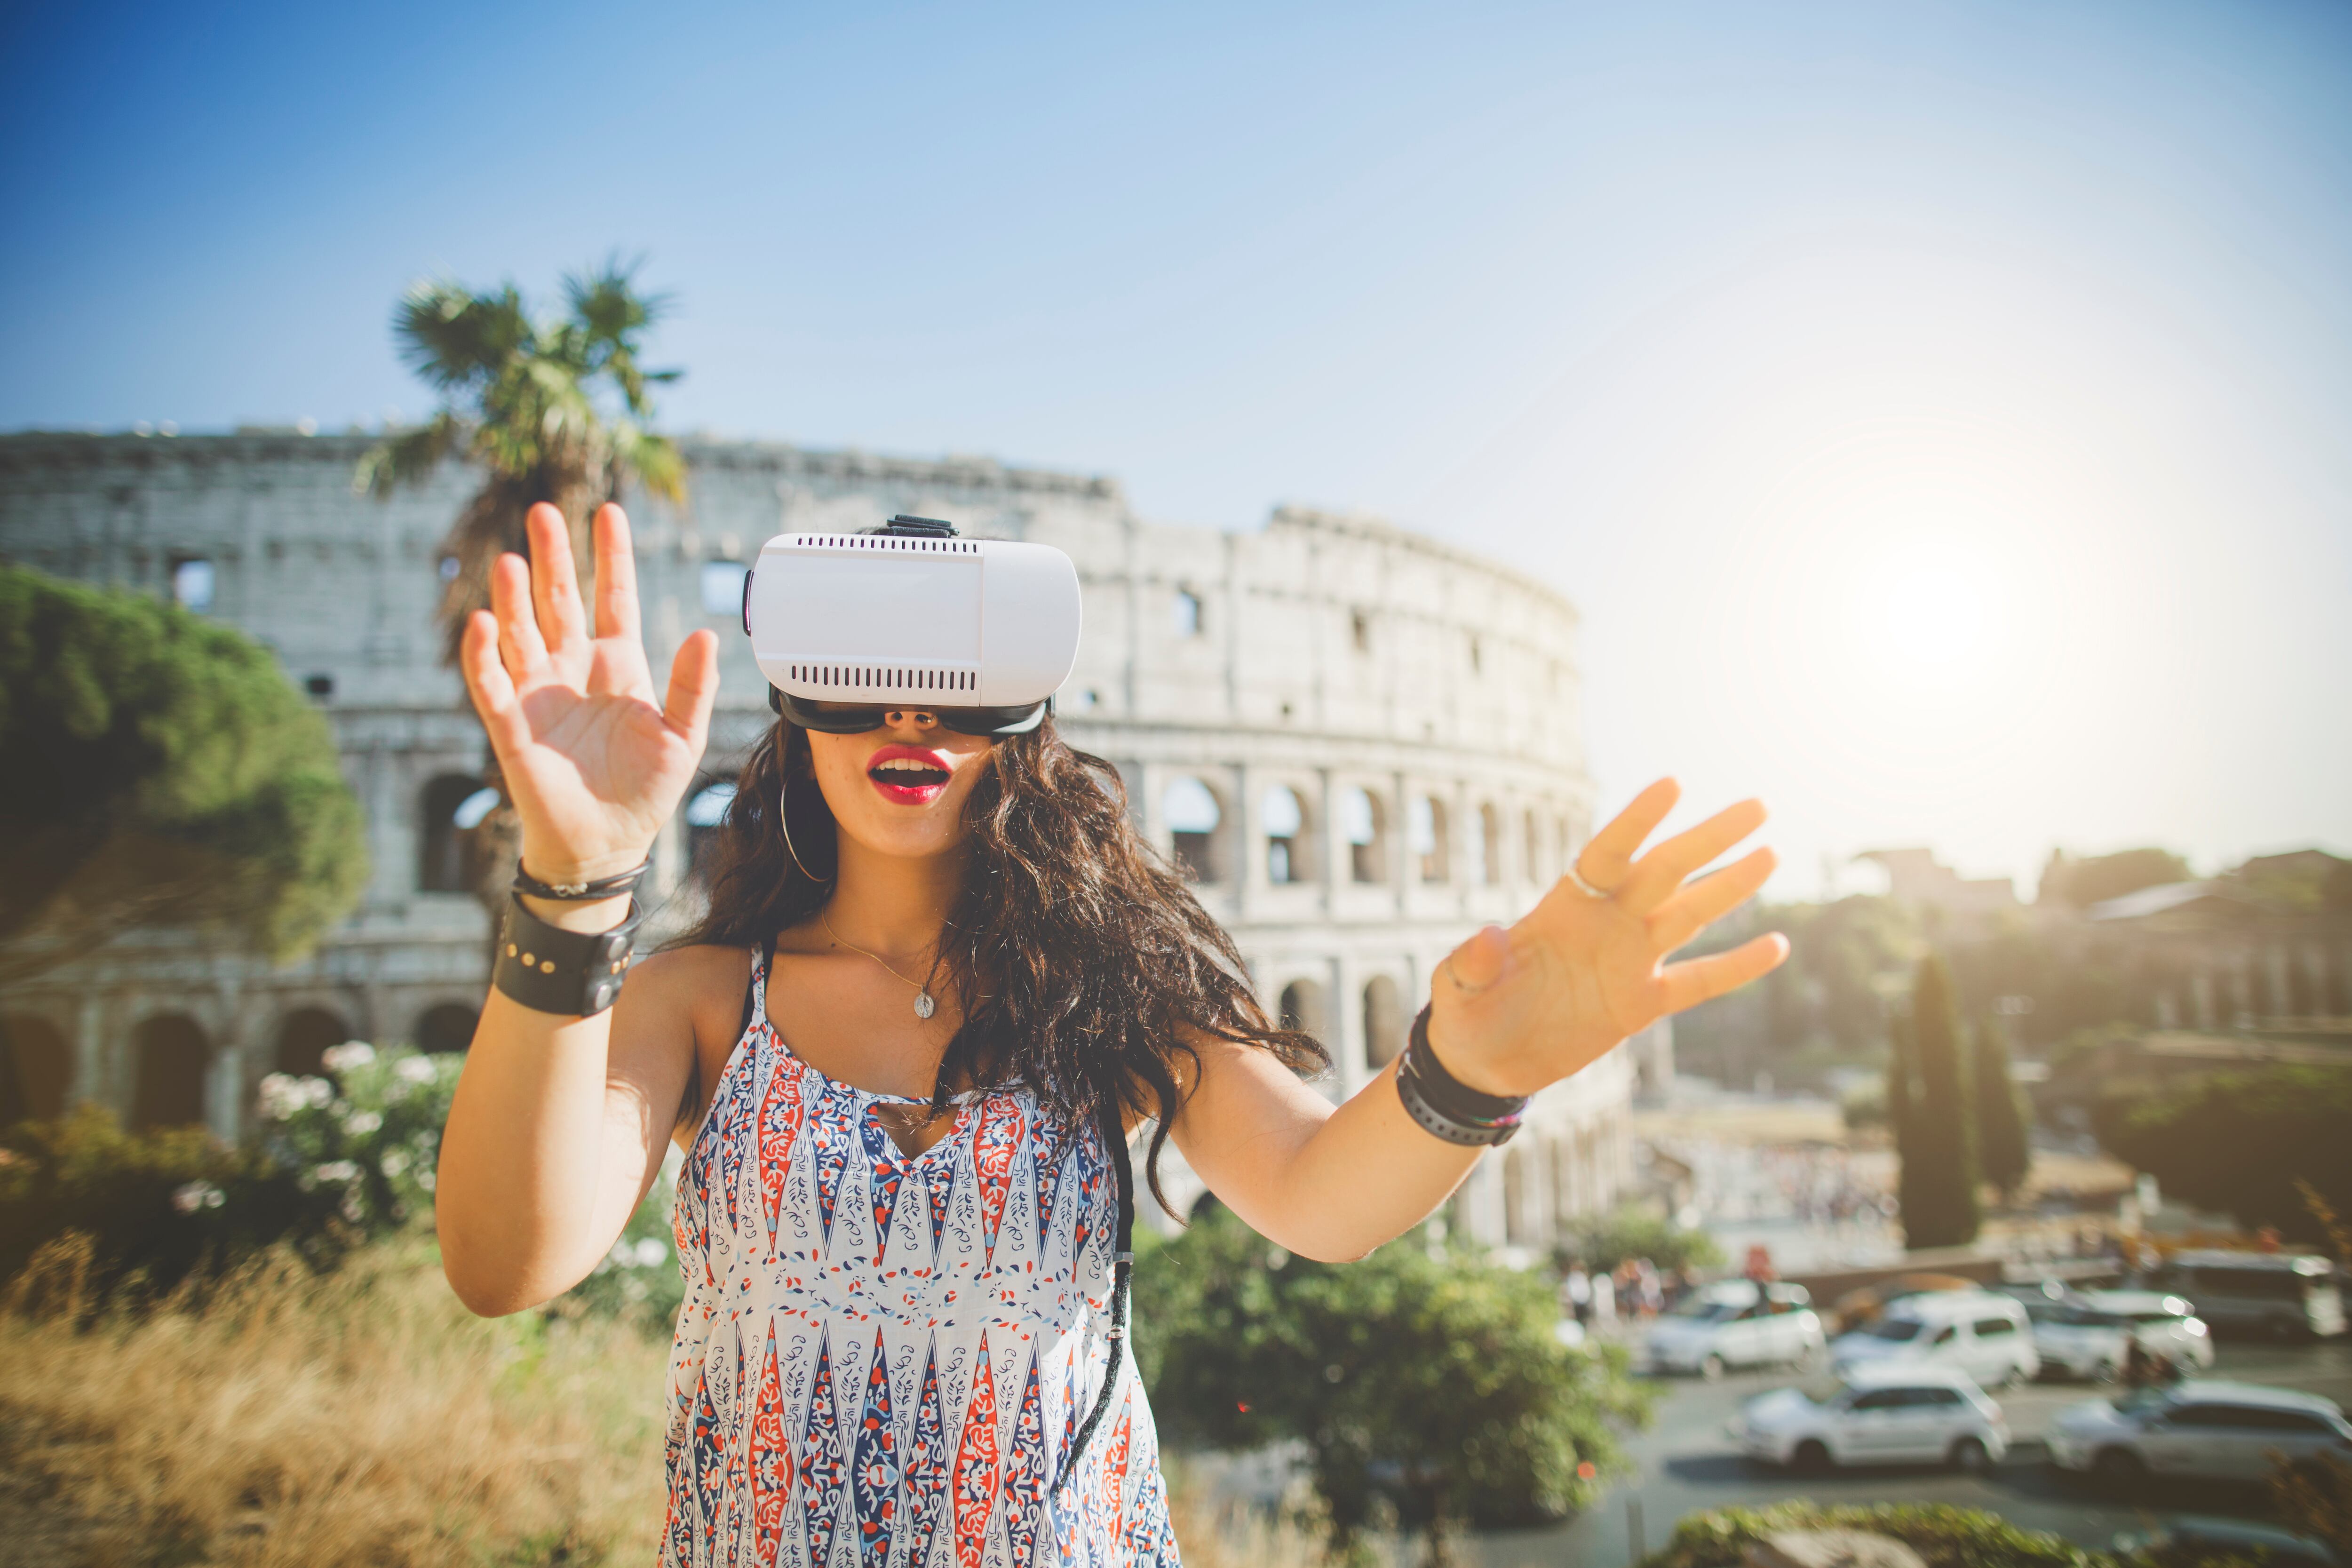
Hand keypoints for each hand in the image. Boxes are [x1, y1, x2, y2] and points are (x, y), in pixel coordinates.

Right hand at [458, 502, 719, 885]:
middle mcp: (573, 669)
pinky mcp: (511, 725)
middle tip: (543, 511)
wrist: (607, 842)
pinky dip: (483, 655)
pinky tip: (482, 622)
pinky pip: (491, 683)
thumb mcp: (682, 738)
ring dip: (514, 598)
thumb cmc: (645, 791)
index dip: (611, 556)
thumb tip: (706, 634)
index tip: (608, 511)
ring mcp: (539, 693)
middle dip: (552, 558)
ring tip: (512, 561)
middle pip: (559, 601)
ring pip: (521, 633)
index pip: (613, 597)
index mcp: (618, 665)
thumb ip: (692, 687)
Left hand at [1427, 778, 1787, 1096]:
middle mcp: (1605, 923)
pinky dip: (1737, 967)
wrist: (1484, 1061)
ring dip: (1730, 886)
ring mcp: (1628, 960)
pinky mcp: (1641, 1003)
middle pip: (1665, 871)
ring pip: (1690, 915)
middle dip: (1707, 839)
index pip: (1608, 853)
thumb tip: (1487, 938)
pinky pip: (1698, 982)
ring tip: (1770, 853)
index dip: (1637, 820)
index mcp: (1563, 906)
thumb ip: (1473, 962)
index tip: (1673, 785)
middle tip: (1756, 806)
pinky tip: (1778, 947)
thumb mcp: (1457, 987)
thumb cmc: (1467, 1011)